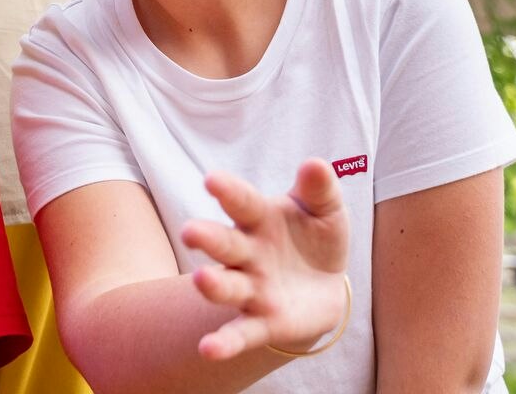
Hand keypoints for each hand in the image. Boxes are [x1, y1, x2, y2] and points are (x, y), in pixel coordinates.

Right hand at [180, 159, 350, 360]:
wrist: (324, 286)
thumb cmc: (316, 237)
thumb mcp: (325, 210)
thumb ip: (319, 189)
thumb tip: (316, 164)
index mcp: (259, 219)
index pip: (242, 202)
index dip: (228, 191)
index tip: (211, 181)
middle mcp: (247, 254)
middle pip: (224, 244)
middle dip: (207, 238)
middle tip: (190, 232)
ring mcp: (252, 289)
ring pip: (228, 287)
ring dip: (214, 286)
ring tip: (202, 281)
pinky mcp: (262, 323)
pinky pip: (241, 334)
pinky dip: (224, 343)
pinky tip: (208, 350)